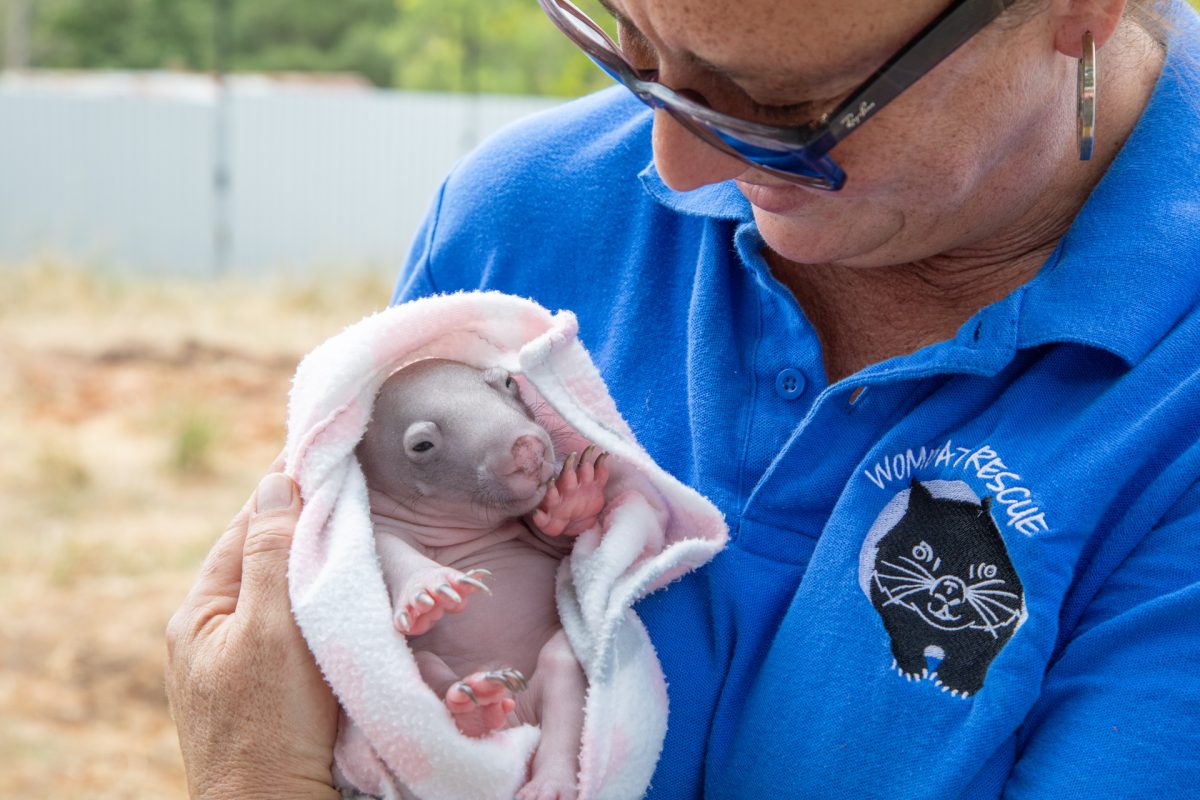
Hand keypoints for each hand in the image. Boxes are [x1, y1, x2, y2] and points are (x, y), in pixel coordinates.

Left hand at [165, 470, 338, 799]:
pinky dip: (324, 592)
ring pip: (284, 586)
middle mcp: (216, 630)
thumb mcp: (269, 630)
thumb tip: (276, 479)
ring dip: (319, 554)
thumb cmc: (269, 726)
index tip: (324, 444)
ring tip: (360, 519)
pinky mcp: (274, 683)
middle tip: (354, 475)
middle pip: (265, 553)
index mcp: (201, 610)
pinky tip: (354, 585)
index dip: (285, 484)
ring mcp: (243, 658)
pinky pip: (298, 619)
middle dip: (305, 516)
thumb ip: (271, 554)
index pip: (247, 525)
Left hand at [531, 445, 609, 536]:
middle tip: (571, 455)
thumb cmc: (558, 519)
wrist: (573, 519)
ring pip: (584, 470)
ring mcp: (583, 485)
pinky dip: (603, 463)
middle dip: (570, 467)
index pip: (554, 493)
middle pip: (569, 476)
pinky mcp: (596, 487)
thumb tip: (536, 513)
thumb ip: (542, 519)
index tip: (550, 482)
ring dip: (585, 460)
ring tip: (590, 449)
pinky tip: (606, 454)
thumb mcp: (549, 524)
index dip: (551, 489)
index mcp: (557, 499)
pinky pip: (601, 473)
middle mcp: (569, 489)